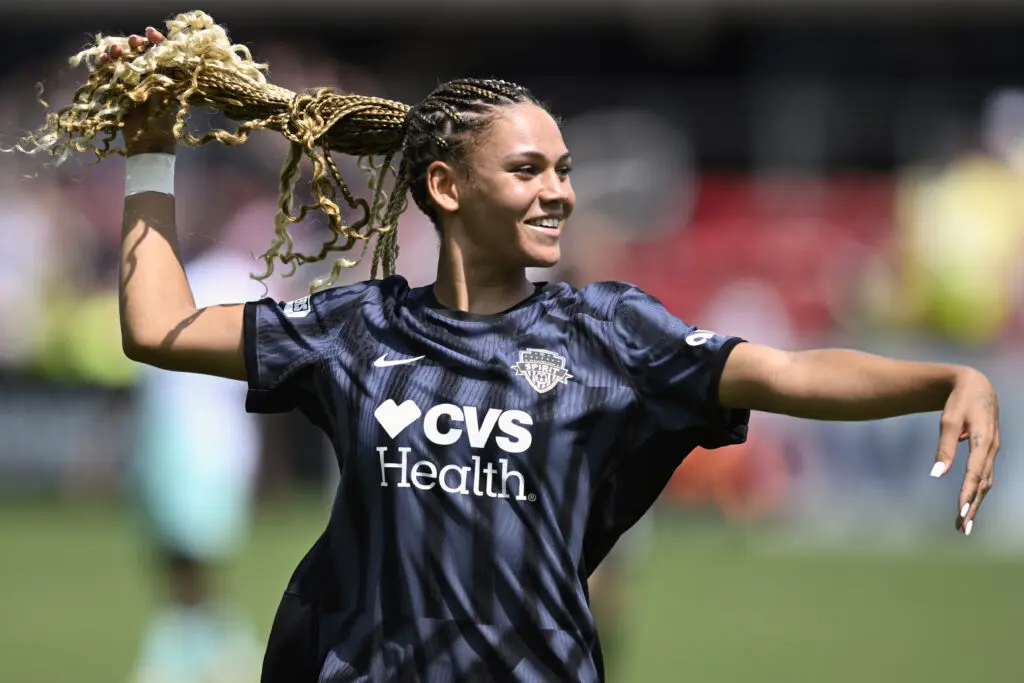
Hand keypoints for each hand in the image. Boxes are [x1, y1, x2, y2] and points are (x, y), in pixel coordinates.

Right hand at [97, 27, 175, 154]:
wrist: (148, 144)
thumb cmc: (163, 121)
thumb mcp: (167, 93)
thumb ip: (162, 72)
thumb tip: (159, 47)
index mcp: (165, 76)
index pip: (160, 51)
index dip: (156, 40)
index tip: (150, 33)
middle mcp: (148, 77)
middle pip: (139, 52)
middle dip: (134, 44)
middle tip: (133, 42)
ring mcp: (131, 83)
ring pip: (121, 60)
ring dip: (117, 52)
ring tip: (116, 51)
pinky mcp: (116, 90)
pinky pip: (107, 72)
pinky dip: (103, 64)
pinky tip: (103, 59)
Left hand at [930, 368, 999, 535]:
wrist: (976, 385)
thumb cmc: (960, 400)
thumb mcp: (949, 420)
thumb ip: (945, 447)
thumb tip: (936, 474)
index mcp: (985, 441)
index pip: (976, 473)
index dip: (968, 493)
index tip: (961, 512)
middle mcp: (992, 449)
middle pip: (983, 483)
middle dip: (973, 507)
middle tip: (962, 528)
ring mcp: (992, 451)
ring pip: (986, 482)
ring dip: (976, 503)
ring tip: (963, 523)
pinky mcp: (988, 451)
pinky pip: (984, 475)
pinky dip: (977, 491)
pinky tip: (969, 503)